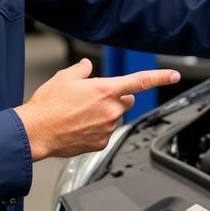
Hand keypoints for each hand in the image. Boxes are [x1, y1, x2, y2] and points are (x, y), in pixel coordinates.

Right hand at [15, 59, 180, 160]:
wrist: (35, 132)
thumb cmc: (47, 106)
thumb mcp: (64, 77)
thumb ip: (81, 70)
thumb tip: (87, 67)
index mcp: (105, 90)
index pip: (140, 80)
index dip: (160, 76)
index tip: (174, 75)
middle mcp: (110, 110)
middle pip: (126, 101)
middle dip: (116, 98)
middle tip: (95, 99)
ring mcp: (107, 128)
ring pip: (115, 118)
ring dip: (105, 114)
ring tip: (81, 115)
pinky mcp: (100, 143)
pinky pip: (106, 133)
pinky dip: (97, 129)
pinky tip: (80, 127)